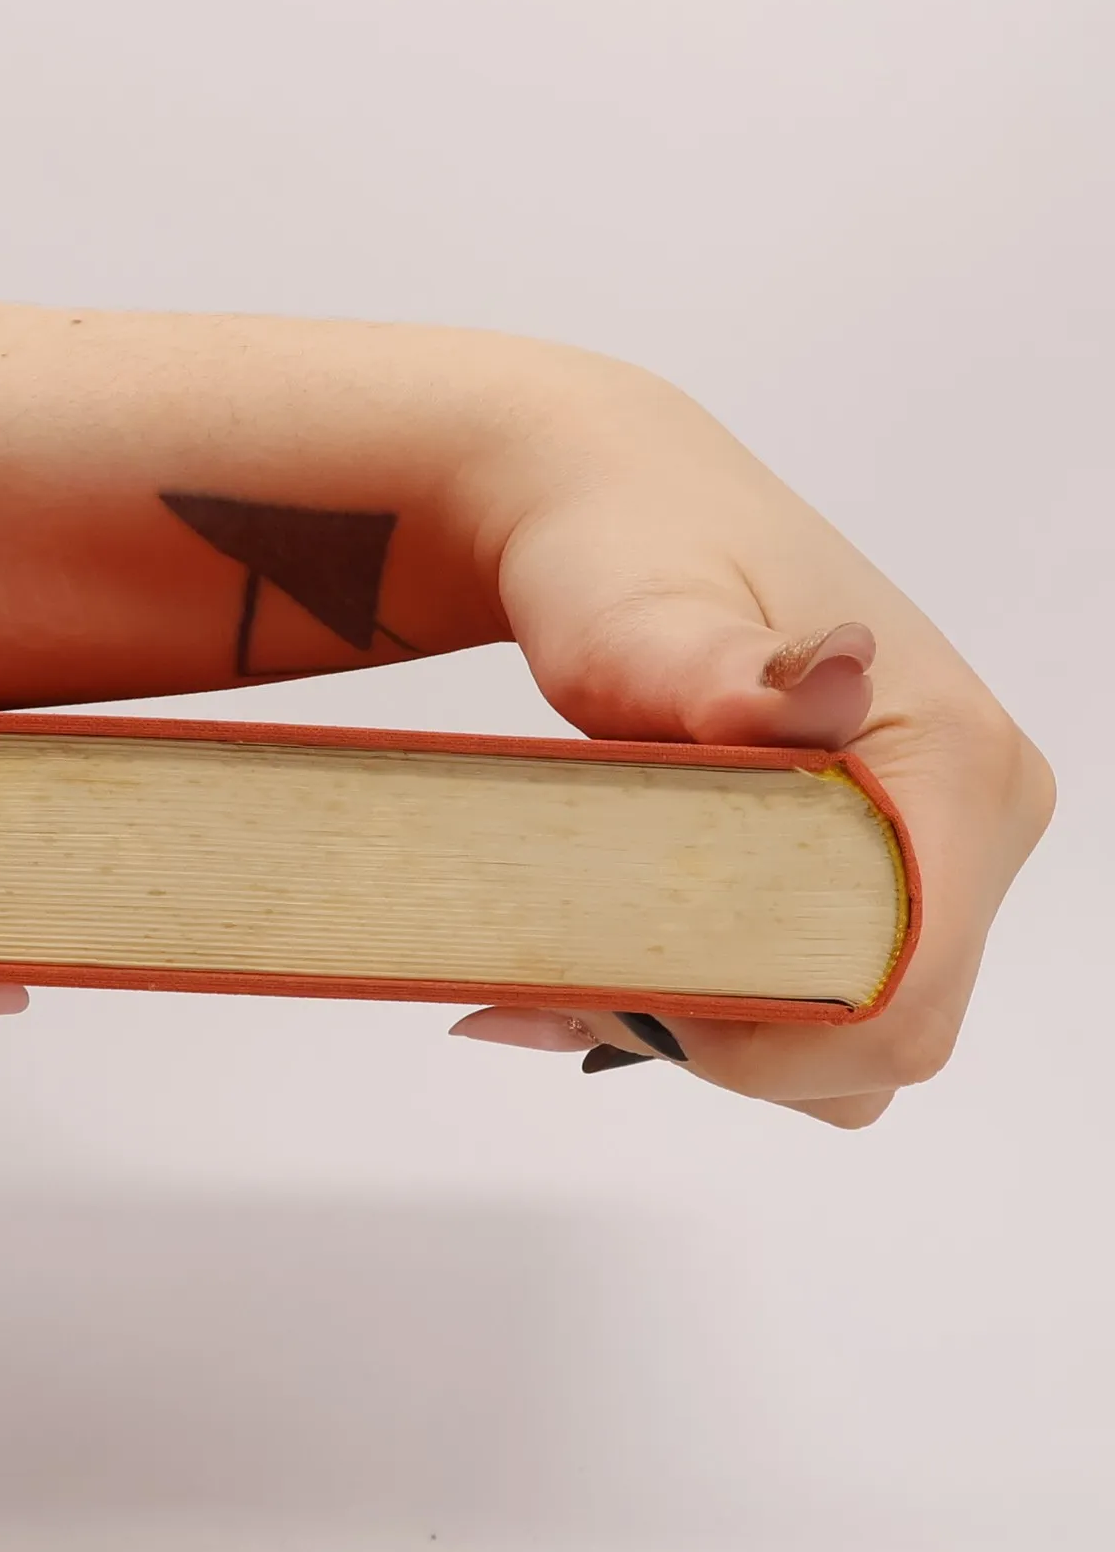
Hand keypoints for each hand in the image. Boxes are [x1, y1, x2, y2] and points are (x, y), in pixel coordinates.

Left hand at [450, 358, 1053, 1124]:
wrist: (612, 514)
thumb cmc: (624, 552)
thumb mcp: (643, 616)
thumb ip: (719, 679)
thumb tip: (811, 697)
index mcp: (954, 762)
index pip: (901, 992)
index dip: (765, 1033)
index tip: (628, 998)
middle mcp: (975, 815)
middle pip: (882, 1034)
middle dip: (725, 1037)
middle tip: (575, 985)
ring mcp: (936, 846)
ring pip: (851, 1034)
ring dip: (714, 1028)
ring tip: (579, 970)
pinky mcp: (879, 865)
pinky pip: (822, 993)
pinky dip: (716, 1005)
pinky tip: (604, 971)